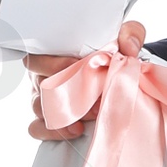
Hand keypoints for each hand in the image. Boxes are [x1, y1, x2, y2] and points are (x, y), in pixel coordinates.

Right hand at [24, 20, 145, 139]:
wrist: (114, 75)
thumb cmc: (110, 53)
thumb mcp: (124, 38)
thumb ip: (130, 34)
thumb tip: (129, 47)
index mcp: (51, 54)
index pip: (38, 58)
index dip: (55, 64)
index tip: (77, 67)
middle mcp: (42, 76)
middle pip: (40, 86)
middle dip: (68, 93)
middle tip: (94, 98)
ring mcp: (42, 99)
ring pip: (39, 108)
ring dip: (65, 113)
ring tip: (92, 116)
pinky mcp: (47, 120)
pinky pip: (36, 128)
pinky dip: (53, 132)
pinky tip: (76, 130)